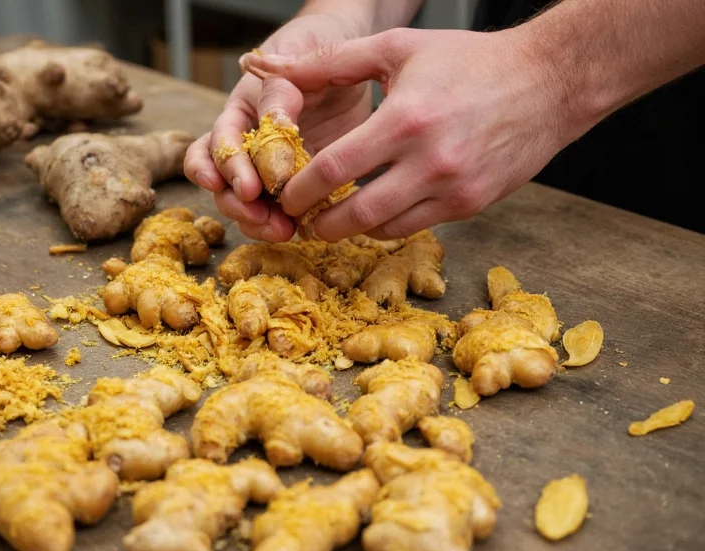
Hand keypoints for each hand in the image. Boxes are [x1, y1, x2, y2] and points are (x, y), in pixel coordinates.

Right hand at [183, 13, 372, 240]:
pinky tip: (302, 229)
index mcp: (238, 114)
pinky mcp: (298, 183)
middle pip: (223, 185)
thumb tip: (272, 123)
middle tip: (262, 217)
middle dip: (238, 205)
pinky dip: (287, 223)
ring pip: (247, 205)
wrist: (350, 58)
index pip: (215, 146)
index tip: (244, 188)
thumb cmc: (314, 50)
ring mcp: (270, 169)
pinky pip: (283, 211)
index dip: (223, 169)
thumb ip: (279, 92)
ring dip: (259, 223)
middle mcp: (247, 146)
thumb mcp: (296, 60)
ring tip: (285, 231)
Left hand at [240, 27, 581, 240]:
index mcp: (405, 119)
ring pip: (384, 229)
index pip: (334, 169)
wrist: (548, 83)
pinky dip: (388, 224)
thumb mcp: (397, 48)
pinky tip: (375, 210)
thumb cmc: (469, 61)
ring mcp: (453, 190)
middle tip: (302, 219)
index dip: (299, 190)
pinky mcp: (471, 206)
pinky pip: (415, 227)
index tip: (284, 195)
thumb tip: (276, 69)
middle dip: (319, 223)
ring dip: (352, 229)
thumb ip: (332, 62)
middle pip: (355, 214)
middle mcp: (430, 162)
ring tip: (334, 217)